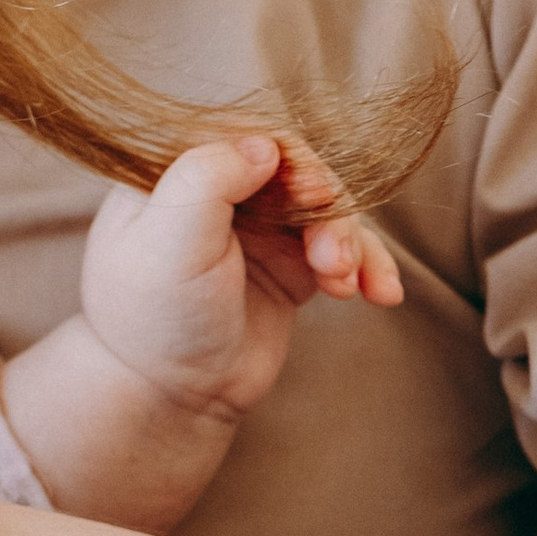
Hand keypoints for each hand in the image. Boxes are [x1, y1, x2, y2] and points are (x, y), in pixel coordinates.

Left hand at [80, 131, 401, 424]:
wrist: (171, 398)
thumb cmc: (154, 320)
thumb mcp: (170, 241)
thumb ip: (208, 180)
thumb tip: (265, 143)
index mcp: (175, 175)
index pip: (245, 137)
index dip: (290, 159)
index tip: (313, 193)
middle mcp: (218, 195)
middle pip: (297, 171)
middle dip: (326, 209)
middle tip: (333, 255)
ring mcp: (257, 231)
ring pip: (326, 210)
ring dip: (350, 242)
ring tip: (344, 283)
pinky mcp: (290, 267)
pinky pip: (343, 250)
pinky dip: (367, 267)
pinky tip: (382, 293)